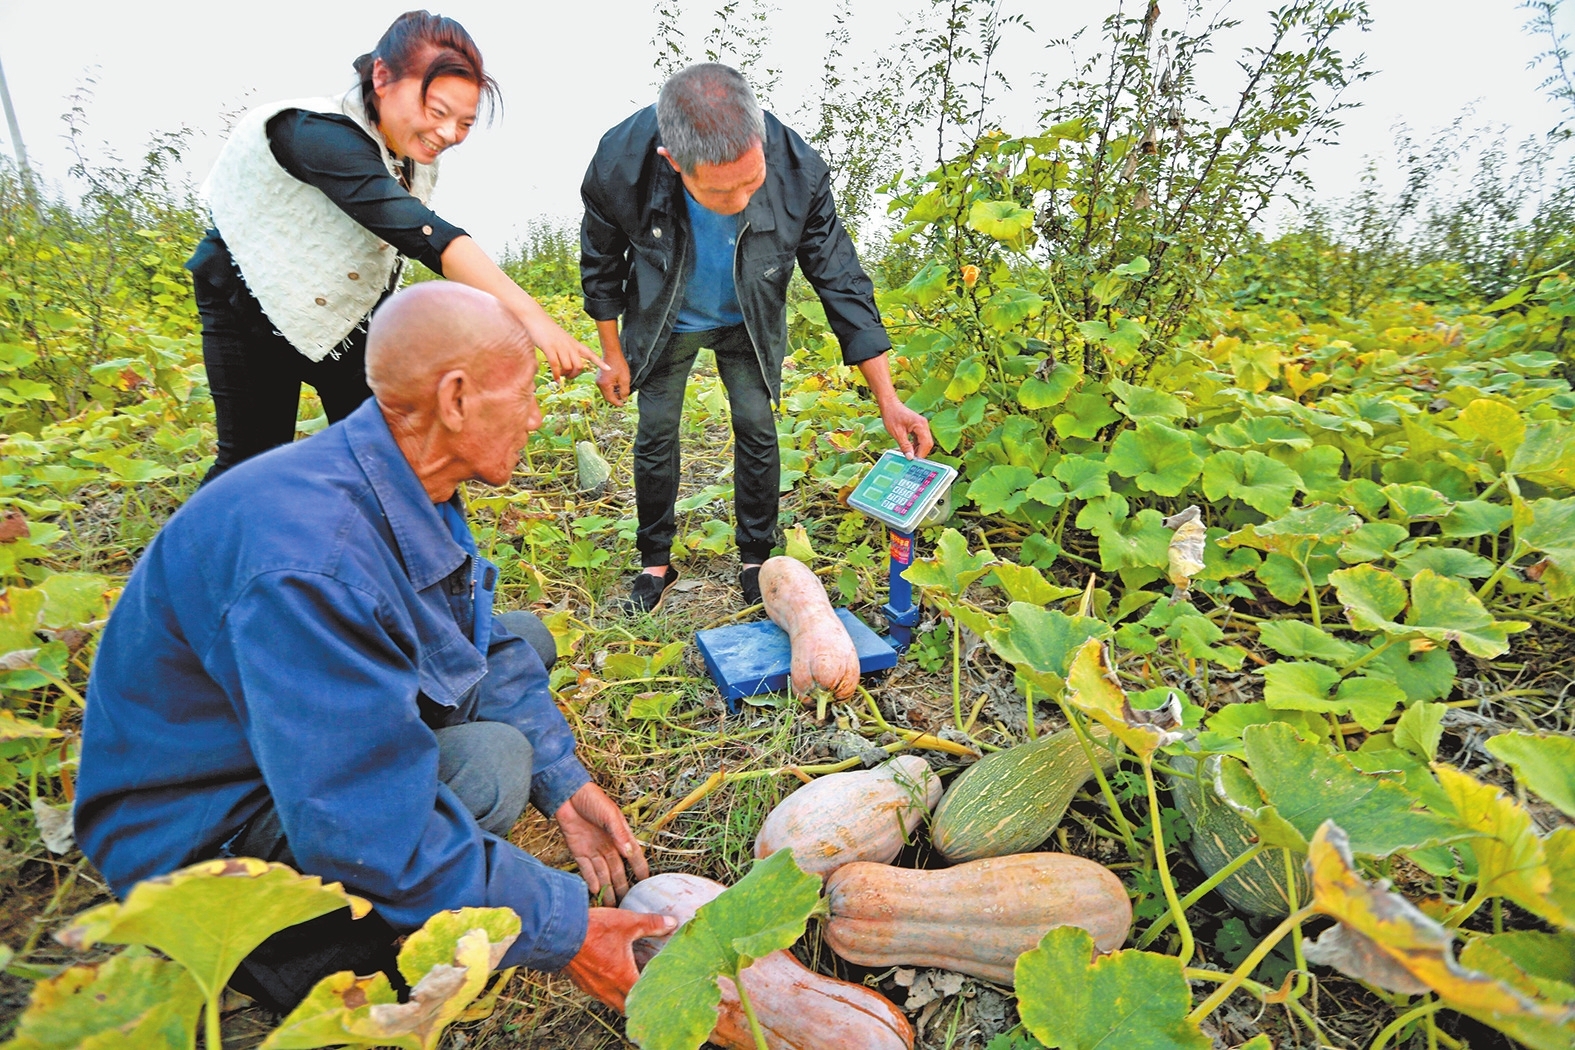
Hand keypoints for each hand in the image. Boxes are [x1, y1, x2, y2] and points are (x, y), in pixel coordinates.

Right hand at [524, 315, 605, 383]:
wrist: (536, 318)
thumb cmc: (549, 331)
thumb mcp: (563, 339)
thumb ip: (569, 350)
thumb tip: (571, 365)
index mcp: (574, 344)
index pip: (590, 354)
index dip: (600, 362)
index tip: (609, 368)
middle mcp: (569, 346)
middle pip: (579, 366)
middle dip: (574, 375)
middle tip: (567, 377)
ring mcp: (559, 347)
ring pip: (568, 367)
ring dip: (564, 375)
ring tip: (559, 376)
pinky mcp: (549, 348)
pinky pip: (556, 366)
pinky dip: (556, 375)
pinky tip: (556, 380)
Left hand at [556, 782, 649, 901]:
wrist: (567, 795)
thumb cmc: (592, 799)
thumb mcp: (609, 815)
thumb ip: (619, 834)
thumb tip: (630, 853)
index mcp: (620, 835)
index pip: (634, 856)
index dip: (640, 869)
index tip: (646, 883)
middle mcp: (608, 845)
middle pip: (617, 870)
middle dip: (623, 886)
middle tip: (627, 903)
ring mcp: (593, 849)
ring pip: (602, 874)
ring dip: (607, 888)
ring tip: (612, 905)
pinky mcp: (578, 851)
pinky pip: (586, 870)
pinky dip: (591, 881)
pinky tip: (596, 892)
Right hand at [562, 907, 674, 1011]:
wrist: (559, 933)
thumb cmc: (594, 929)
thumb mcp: (627, 923)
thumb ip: (651, 924)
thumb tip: (672, 922)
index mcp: (623, 978)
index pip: (643, 997)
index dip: (653, 993)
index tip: (660, 988)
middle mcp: (608, 989)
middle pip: (627, 1006)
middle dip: (637, 1000)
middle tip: (646, 989)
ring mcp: (592, 989)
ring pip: (611, 1002)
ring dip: (621, 996)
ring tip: (629, 983)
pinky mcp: (580, 984)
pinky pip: (597, 994)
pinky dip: (606, 990)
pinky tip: (608, 975)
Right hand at [596, 351, 631, 405]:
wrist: (611, 353)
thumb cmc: (618, 364)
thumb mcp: (625, 379)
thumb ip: (625, 391)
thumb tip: (624, 399)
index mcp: (605, 385)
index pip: (610, 399)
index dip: (617, 403)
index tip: (623, 404)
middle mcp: (599, 384)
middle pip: (607, 397)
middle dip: (615, 399)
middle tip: (623, 399)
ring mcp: (598, 381)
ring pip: (606, 392)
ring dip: (613, 394)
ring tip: (622, 392)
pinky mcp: (599, 378)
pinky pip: (605, 387)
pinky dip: (611, 389)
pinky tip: (617, 386)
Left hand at [880, 399, 933, 458]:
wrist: (889, 404)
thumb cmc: (892, 415)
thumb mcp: (897, 433)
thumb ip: (905, 446)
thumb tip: (910, 457)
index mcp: (921, 425)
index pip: (926, 443)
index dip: (921, 454)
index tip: (914, 461)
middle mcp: (924, 425)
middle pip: (927, 443)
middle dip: (920, 453)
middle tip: (911, 460)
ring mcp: (922, 426)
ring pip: (924, 442)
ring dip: (917, 450)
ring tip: (908, 455)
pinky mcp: (918, 427)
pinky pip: (920, 439)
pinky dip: (915, 445)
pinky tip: (908, 449)